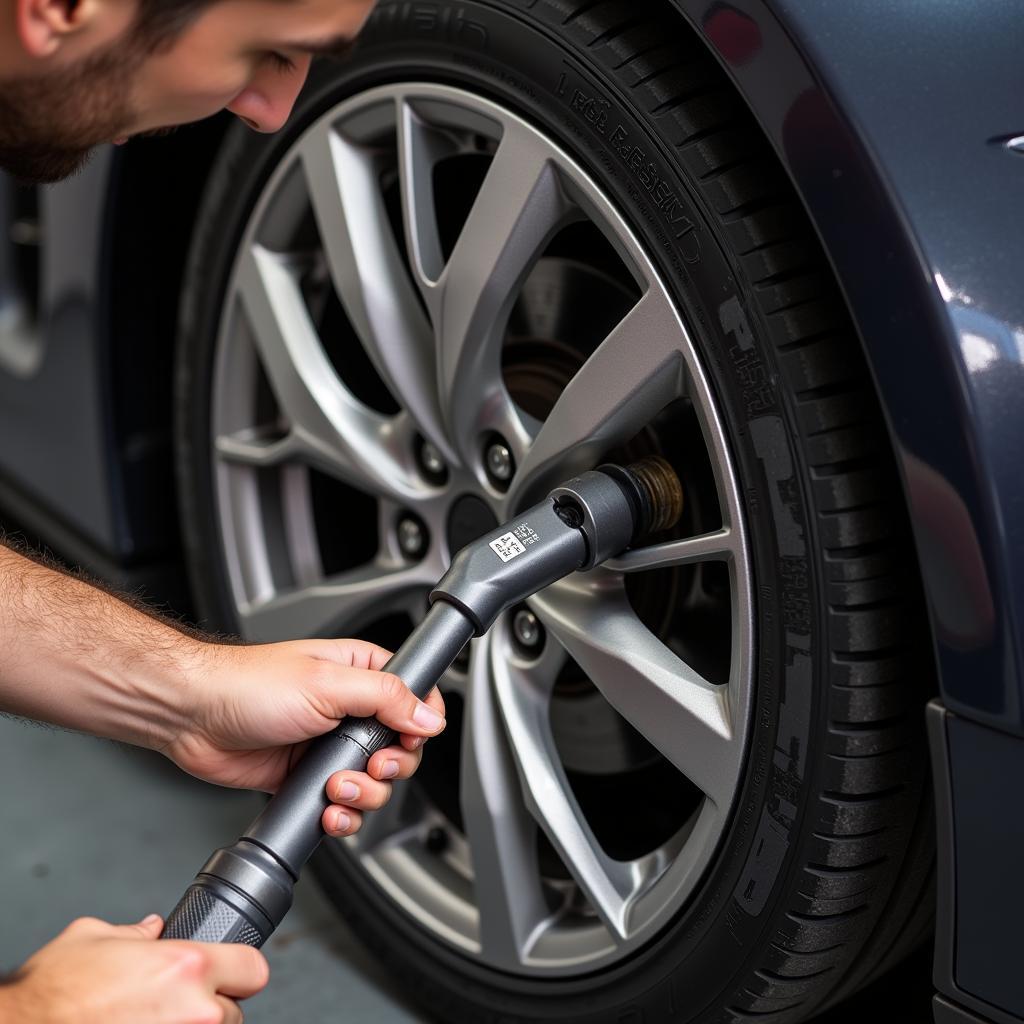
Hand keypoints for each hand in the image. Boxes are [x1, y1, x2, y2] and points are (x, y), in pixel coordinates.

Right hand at [0, 914, 266, 1022]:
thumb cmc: (50, 997)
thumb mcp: (90, 939)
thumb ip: (133, 933)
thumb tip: (150, 929)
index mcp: (186, 967)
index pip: (254, 968)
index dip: (240, 969)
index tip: (228, 972)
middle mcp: (194, 1013)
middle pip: (233, 1012)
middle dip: (210, 1007)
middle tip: (175, 1006)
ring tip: (152, 1023)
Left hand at [165, 638, 445, 837]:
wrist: (193, 716)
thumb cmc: (247, 684)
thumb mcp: (327, 683)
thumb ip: (386, 698)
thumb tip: (428, 715)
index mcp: (362, 672)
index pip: (416, 697)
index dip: (421, 724)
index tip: (409, 739)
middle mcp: (351, 708)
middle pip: (402, 748)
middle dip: (391, 767)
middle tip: (371, 766)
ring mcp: (330, 745)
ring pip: (375, 782)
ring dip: (363, 794)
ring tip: (337, 788)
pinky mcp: (309, 776)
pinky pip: (343, 805)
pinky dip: (342, 816)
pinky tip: (327, 809)